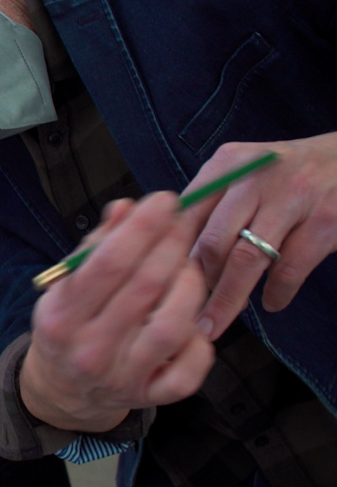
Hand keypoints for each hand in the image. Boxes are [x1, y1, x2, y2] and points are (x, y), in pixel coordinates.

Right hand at [21, 193, 213, 431]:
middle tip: (182, 223)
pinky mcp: (151, 396)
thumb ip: (96, 246)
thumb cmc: (68, 326)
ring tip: (187, 267)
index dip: (143, 226)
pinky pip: (191, 367)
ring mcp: (123, 377)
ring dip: (190, 284)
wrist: (62, 389)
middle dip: (173, 244)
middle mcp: (90, 350)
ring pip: (174, 324)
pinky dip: (200, 338)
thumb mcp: (66, 285)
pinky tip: (190, 318)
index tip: (164, 201)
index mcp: (61, 317)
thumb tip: (128, 208)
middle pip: (147, 287)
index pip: (109, 262)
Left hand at [183, 135, 336, 339]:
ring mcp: (292, 197)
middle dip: (199, 284)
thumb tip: (175, 260)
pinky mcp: (324, 221)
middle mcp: (254, 176)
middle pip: (212, 242)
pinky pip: (289, 269)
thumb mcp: (245, 174)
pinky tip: (271, 303)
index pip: (186, 216)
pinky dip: (276, 293)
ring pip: (247, 261)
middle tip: (192, 311)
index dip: (172, 256)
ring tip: (218, 322)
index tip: (165, 287)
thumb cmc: (286, 175)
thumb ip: (211, 207)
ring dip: (229, 299)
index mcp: (227, 165)